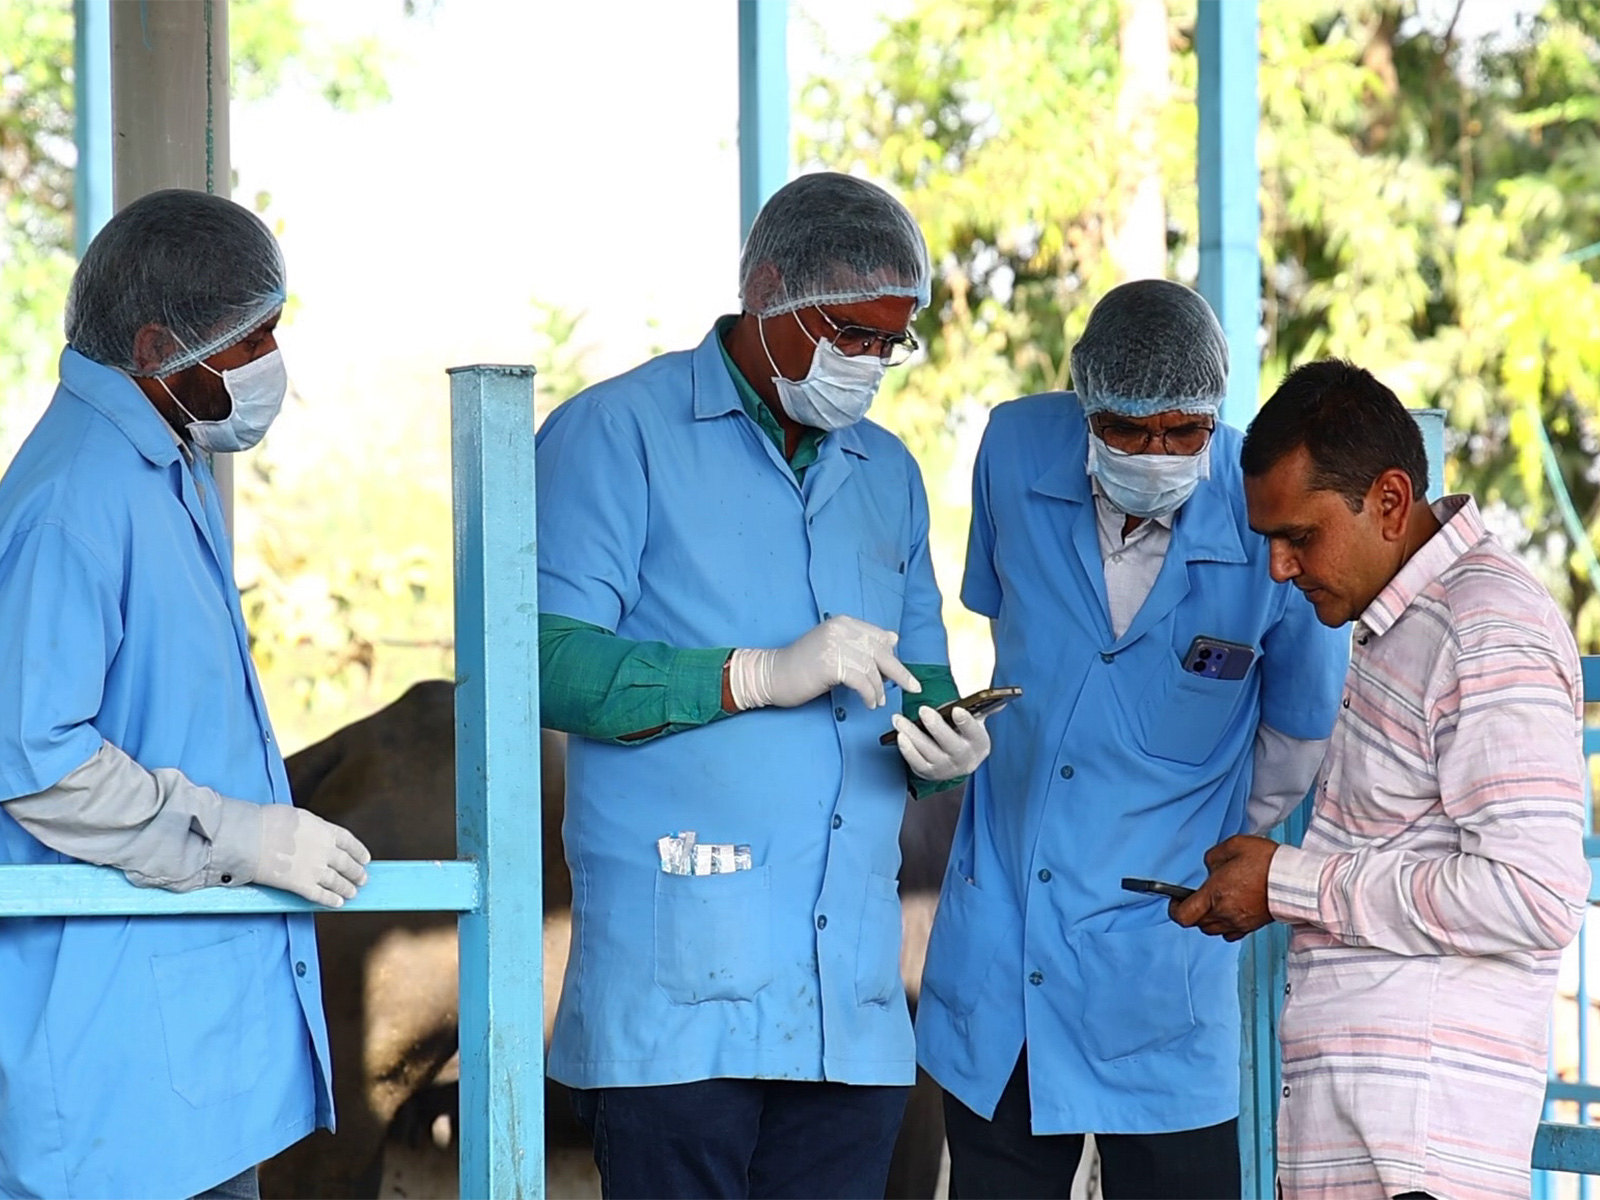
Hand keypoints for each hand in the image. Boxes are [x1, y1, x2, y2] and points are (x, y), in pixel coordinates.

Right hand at [251, 805, 371, 907]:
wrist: (251, 838)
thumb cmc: (269, 822)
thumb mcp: (299, 816)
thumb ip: (312, 828)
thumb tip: (314, 834)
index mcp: (326, 831)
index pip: (350, 843)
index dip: (359, 852)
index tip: (365, 859)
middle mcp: (326, 851)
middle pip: (347, 864)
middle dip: (357, 873)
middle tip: (362, 879)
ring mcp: (315, 869)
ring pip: (337, 882)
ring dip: (347, 889)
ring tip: (352, 893)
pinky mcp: (301, 885)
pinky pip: (321, 895)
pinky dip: (331, 900)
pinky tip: (337, 903)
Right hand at [728, 616, 920, 710]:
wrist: (772, 674)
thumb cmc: (803, 665)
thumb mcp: (833, 647)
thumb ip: (860, 642)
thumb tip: (893, 638)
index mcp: (843, 622)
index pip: (878, 637)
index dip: (892, 655)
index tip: (904, 674)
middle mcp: (841, 629)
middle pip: (880, 651)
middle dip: (899, 671)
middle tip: (914, 687)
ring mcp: (835, 645)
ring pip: (872, 669)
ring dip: (878, 689)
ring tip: (878, 702)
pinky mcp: (831, 663)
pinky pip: (861, 681)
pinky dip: (869, 694)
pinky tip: (869, 703)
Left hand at [892, 705, 992, 781]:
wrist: (959, 763)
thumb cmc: (966, 737)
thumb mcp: (977, 724)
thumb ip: (985, 710)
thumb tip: (1001, 700)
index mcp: (979, 744)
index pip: (974, 733)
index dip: (966, 723)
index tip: (957, 710)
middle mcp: (964, 759)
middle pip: (950, 744)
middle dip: (936, 727)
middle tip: (923, 710)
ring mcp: (946, 768)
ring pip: (929, 752)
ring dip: (913, 735)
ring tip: (900, 720)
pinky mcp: (929, 773)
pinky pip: (917, 763)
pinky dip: (907, 750)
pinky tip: (900, 736)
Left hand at [1169, 835, 1277, 940]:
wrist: (1294, 880)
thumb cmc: (1266, 862)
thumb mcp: (1233, 846)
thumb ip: (1213, 857)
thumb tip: (1209, 868)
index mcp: (1214, 894)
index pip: (1184, 915)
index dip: (1174, 910)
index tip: (1175, 900)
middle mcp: (1224, 912)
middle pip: (1197, 923)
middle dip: (1191, 912)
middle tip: (1196, 898)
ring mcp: (1238, 922)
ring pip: (1212, 930)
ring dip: (1207, 920)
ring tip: (1213, 904)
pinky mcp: (1251, 927)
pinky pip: (1229, 934)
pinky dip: (1224, 927)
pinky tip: (1229, 913)